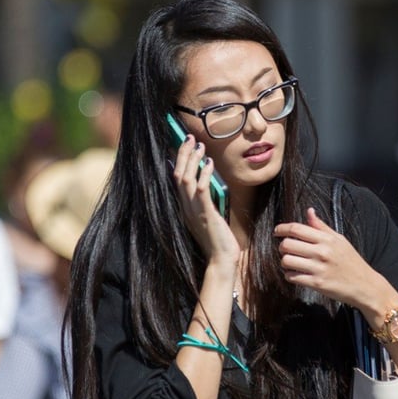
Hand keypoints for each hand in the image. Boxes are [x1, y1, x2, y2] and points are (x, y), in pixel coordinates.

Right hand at [171, 135, 238, 265]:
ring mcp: (193, 211)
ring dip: (192, 160)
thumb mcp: (209, 217)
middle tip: (189, 138)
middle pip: (178, 175)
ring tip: (199, 146)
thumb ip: (204, 202)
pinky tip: (210, 163)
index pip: (176, 179)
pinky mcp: (205, 214)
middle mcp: (185, 207)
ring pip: (186, 179)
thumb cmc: (218, 240)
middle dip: (183, 154)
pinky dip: (204, 174)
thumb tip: (205, 184)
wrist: (221, 260)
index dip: (179, 160)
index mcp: (185, 208)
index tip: (184, 146)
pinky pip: (201, 190)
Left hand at [274, 207, 369, 305]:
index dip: (282, 229)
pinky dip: (289, 275)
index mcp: (327, 239)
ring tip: (291, 263)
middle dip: (282, 247)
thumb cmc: (351, 261)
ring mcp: (319, 268)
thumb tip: (309, 211)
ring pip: (286, 261)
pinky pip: (292, 277)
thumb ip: (321, 226)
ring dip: (285, 262)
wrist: (364, 285)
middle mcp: (322, 252)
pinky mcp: (316, 283)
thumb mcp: (339, 240)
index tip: (277, 231)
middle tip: (286, 250)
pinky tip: (296, 274)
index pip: (297, 228)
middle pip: (287, 244)